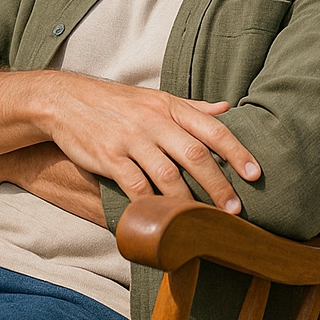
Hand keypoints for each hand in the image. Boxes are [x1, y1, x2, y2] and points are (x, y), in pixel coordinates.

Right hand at [0, 69, 260, 214]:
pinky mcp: (110, 158)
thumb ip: (190, 107)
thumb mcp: (154, 97)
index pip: (212, 129)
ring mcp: (131, 140)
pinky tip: (163, 221)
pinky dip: (152, 206)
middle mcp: (154, 121)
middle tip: (236, 210)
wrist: (64, 101)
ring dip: (190, 203)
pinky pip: (137, 187)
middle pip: (196, 156)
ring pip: (168, 176)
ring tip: (204, 222)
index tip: (255, 174)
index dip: (237, 152)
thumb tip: (226, 109)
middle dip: (219, 185)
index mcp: (168, 106)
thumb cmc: (115, 102)